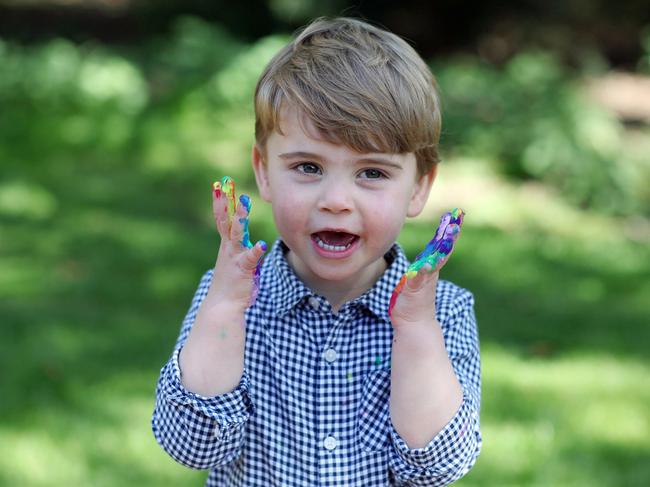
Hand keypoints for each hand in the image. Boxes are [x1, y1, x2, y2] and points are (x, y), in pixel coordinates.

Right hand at [208, 176, 265, 312]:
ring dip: (240, 217)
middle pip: (225, 220)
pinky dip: (255, 252)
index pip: (222, 219)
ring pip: (236, 234)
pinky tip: (261, 245)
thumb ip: (242, 252)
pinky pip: (249, 259)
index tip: (218, 185)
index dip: (220, 202)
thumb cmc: (231, 286)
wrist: (222, 307)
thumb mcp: (235, 264)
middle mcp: (228, 248)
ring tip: (245, 202)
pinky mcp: (242, 270)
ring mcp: (234, 257)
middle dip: (225, 201)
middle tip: (224, 183)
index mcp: (226, 246)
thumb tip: (253, 244)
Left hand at [389, 208, 464, 328]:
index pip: (441, 243)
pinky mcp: (415, 288)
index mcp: (430, 264)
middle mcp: (431, 270)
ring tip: (447, 235)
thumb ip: (422, 265)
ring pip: (434, 260)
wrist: (414, 322)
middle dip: (450, 233)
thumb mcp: (416, 276)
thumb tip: (425, 253)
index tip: (456, 213)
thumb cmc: (412, 297)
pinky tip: (425, 264)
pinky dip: (422, 270)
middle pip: (443, 248)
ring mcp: (424, 279)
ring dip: (441, 248)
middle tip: (457, 217)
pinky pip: (418, 277)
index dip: (448, 228)